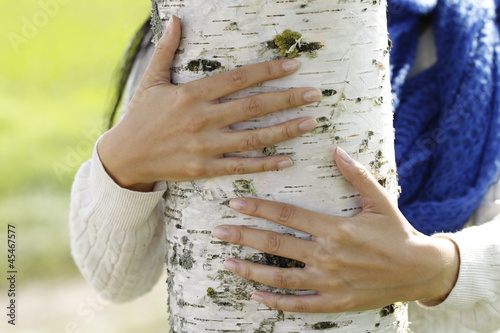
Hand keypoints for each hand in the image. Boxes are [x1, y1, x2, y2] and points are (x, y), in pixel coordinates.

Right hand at [98, 16, 321, 191]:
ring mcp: (204, 147)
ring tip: (309, 121)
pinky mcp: (204, 169)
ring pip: (252, 138)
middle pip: (252, 107)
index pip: (237, 79)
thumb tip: (175, 18)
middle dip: (286, 99)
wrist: (125, 157)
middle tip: (314, 94)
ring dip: (284, 130)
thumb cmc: (141, 116)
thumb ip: (167, 50)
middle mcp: (202, 119)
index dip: (266, 71)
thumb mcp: (151, 80)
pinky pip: (240, 167)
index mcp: (191, 95)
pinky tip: (287, 159)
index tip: (292, 66)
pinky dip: (265, 165)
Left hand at [212, 147, 459, 312]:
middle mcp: (326, 255)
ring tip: (227, 263)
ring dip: (250, 270)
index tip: (235, 203)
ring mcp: (328, 281)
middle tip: (217, 232)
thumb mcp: (379, 200)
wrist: (418, 270)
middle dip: (242, 236)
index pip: (287, 215)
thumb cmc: (396, 232)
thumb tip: (336, 149)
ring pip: (280, 277)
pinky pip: (299, 304)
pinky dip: (276, 301)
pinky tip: (256, 296)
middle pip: (275, 244)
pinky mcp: (334, 301)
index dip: (258, 208)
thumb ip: (356, 175)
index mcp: (334, 228)